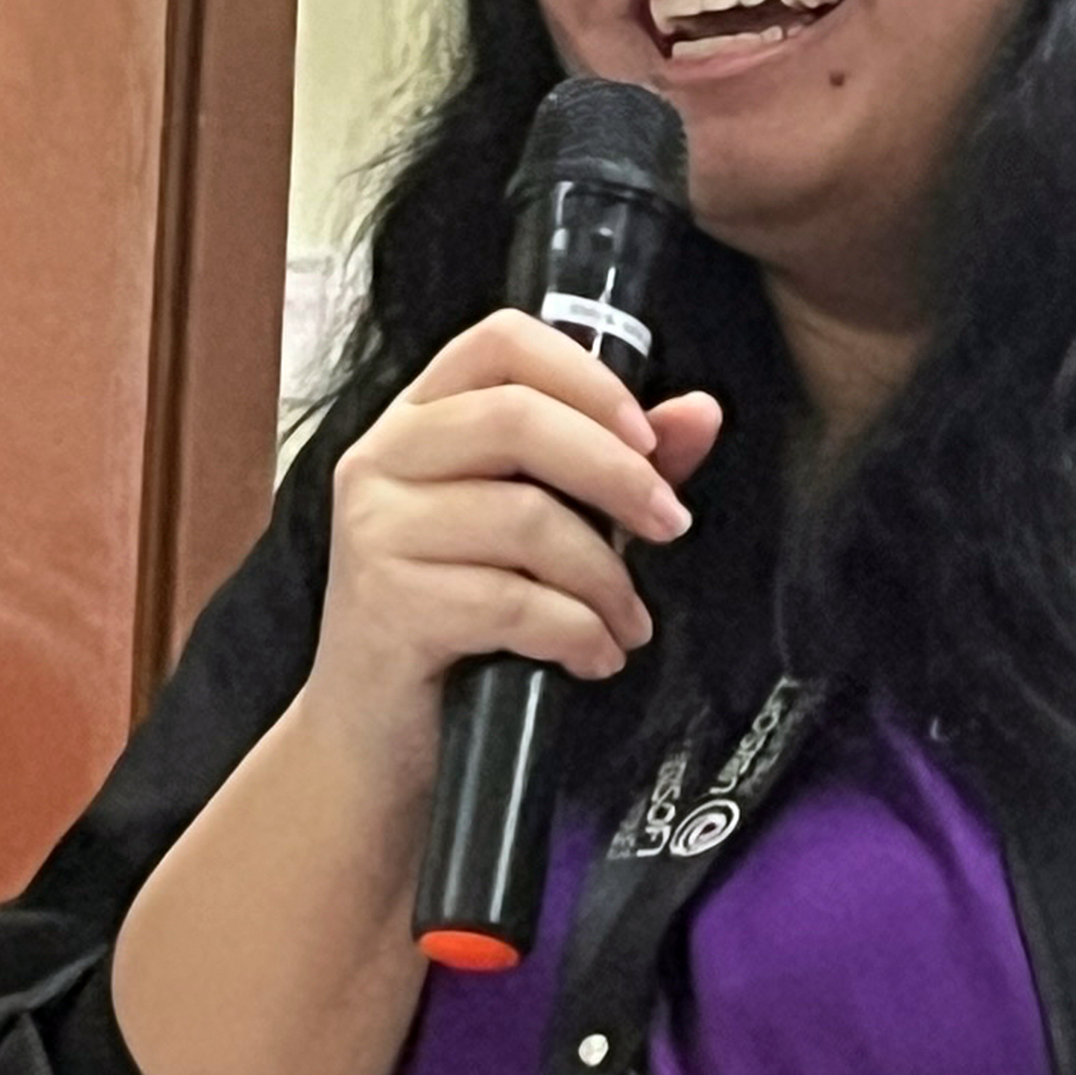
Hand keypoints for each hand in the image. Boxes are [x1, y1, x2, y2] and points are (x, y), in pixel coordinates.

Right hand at [307, 313, 722, 755]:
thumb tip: (701, 413)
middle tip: (669, 527)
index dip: (587, 376)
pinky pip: (512, 602)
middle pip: (518, 418)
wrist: (377, 733)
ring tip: (629, 624)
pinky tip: (594, 658)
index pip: (501, 341)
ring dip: (606, 579)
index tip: (649, 438)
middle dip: (617, 474)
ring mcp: (374, 528)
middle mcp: (383, 456)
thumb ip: (615, 463)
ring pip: (525, 518)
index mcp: (420, 416)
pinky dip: (577, 633)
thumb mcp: (542, 530)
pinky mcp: (384, 603)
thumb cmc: (463, 615)